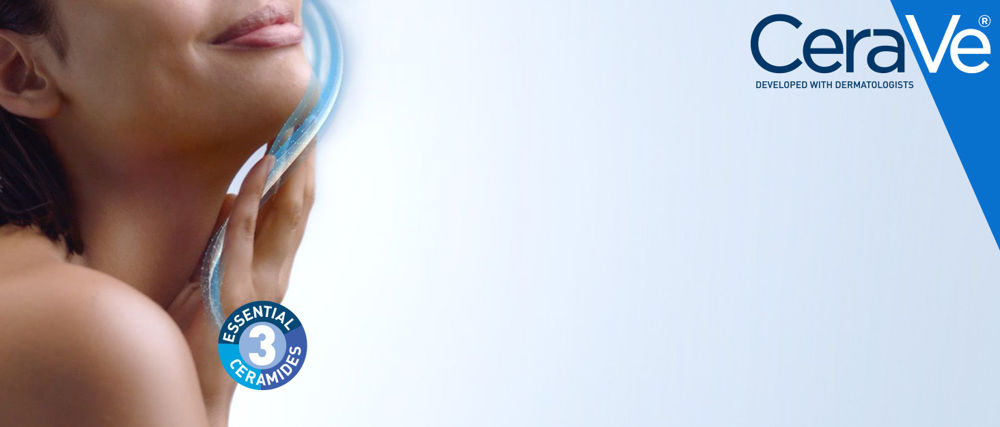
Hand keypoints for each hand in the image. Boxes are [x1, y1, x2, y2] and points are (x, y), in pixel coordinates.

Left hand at [167, 147, 315, 424]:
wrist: (200, 387)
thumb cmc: (203, 333)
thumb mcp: (218, 278)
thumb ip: (232, 242)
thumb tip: (236, 198)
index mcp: (275, 268)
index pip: (296, 210)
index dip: (303, 170)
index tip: (303, 130)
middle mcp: (278, 272)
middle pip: (301, 205)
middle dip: (306, 160)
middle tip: (307, 118)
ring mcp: (263, 282)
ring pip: (288, 214)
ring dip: (292, 168)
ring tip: (293, 131)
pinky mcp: (238, 291)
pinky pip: (248, 235)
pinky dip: (255, 198)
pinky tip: (259, 169)